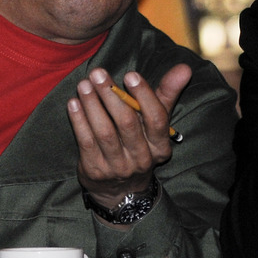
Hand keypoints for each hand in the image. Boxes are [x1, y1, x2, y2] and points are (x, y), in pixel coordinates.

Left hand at [67, 65, 189, 213]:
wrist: (120, 189)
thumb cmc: (140, 142)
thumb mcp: (156, 121)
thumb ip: (167, 93)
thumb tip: (184, 68)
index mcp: (160, 146)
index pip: (156, 119)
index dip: (144, 96)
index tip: (130, 75)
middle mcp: (141, 159)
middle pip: (127, 124)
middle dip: (111, 95)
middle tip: (98, 73)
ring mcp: (117, 167)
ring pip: (104, 132)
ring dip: (92, 105)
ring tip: (84, 84)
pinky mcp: (95, 170)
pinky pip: (86, 142)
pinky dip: (79, 121)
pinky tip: (74, 103)